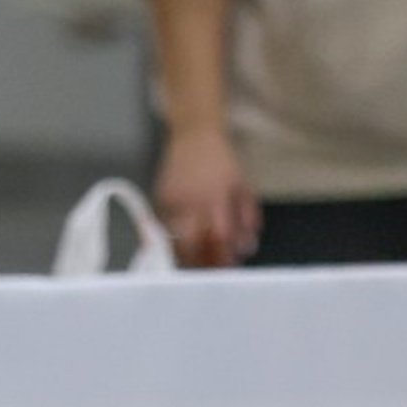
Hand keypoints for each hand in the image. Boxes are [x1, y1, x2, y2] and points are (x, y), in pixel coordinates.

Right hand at [155, 124, 259, 268]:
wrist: (194, 135)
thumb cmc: (223, 162)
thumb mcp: (244, 187)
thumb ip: (248, 218)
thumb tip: (246, 248)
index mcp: (216, 198)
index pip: (219, 238)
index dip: (223, 257)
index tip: (229, 266)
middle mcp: (191, 202)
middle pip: (192, 245)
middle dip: (202, 263)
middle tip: (211, 271)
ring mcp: (172, 202)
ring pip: (175, 242)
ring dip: (187, 257)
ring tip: (198, 263)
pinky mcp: (159, 200)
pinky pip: (164, 230)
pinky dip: (174, 242)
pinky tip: (185, 245)